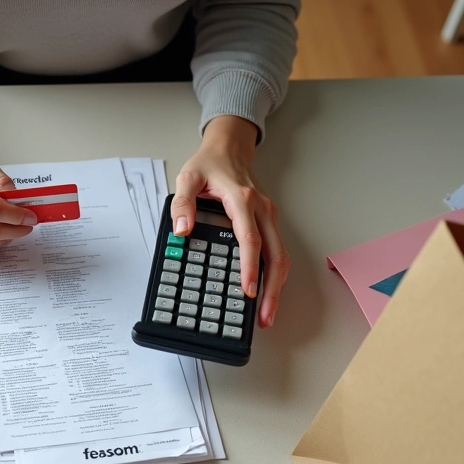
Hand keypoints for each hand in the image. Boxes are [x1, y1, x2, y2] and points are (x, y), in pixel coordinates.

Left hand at [171, 115, 289, 327]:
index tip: (248, 290)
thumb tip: (183, 229)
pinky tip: (268, 292)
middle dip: (272, 288)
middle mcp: (261, 210)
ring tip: (267, 313)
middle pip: (275, 254)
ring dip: (277, 286)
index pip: (249, 239)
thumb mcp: (188, 177)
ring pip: (281, 256)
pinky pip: (277, 251)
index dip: (250, 267)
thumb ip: (182, 203)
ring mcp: (268, 217)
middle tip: (264, 315)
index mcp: (242, 200)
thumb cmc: (210, 163)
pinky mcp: (268, 222)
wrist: (230, 147)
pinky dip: (275, 274)